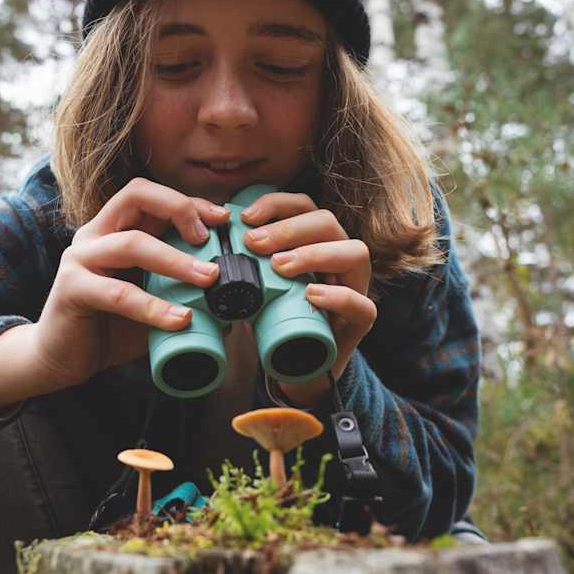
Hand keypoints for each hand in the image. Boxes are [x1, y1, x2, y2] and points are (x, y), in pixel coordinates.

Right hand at [30, 177, 231, 389]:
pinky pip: (118, 293)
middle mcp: (95, 234)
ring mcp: (80, 258)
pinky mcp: (71, 289)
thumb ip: (184, 295)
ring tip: (209, 278)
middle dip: (180, 209)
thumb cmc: (110, 327)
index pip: (152, 196)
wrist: (63, 360)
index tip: (224, 218)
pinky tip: (180, 320)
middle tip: (212, 239)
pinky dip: (152, 306)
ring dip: (176, 260)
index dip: (189, 201)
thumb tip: (234, 302)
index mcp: (115, 228)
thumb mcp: (154, 303)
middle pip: (136, 195)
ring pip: (132, 243)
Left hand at [240, 192, 376, 405]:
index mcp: (316, 241)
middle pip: (328, 223)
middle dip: (288, 229)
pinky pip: (362, 304)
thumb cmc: (277, 319)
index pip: (305, 206)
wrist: (297, 368)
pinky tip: (311, 294)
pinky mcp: (361, 322)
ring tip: (279, 267)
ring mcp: (356, 288)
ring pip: (354, 253)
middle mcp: (341, 258)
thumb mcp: (257, 285)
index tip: (244, 217)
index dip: (276, 205)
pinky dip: (337, 296)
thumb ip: (244, 263)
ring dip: (313, 254)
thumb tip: (211, 244)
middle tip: (254, 244)